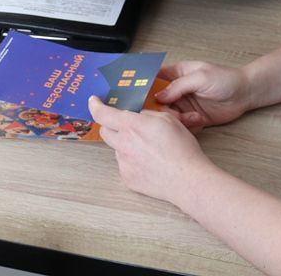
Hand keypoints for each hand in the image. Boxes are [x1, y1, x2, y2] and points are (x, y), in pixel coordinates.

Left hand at [89, 95, 213, 204]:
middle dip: (111, 126)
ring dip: (126, 145)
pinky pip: (125, 165)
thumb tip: (139, 116)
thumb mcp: (168, 119)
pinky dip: (133, 162)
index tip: (94, 102)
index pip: (103, 113)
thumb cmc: (181, 149)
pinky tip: (150, 164)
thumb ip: (148, 115)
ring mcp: (124, 163)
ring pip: (117, 149)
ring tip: (149, 150)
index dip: (95, 106)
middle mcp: (123, 144)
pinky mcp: (127, 178)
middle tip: (127, 127)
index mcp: (132, 126)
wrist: (187, 179)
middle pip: (105, 131)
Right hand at [153, 61, 254, 129]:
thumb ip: (179, 85)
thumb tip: (159, 95)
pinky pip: (180, 125)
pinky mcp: (191, 117)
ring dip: (174, 119)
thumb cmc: (226, 79)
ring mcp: (183, 104)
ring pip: (166, 115)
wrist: (245, 94)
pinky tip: (197, 120)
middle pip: (155, 100)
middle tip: (166, 112)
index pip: (153, 78)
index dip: (143, 86)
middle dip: (157, 108)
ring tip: (189, 116)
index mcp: (176, 73)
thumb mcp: (201, 76)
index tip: (137, 96)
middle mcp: (177, 90)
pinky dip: (185, 126)